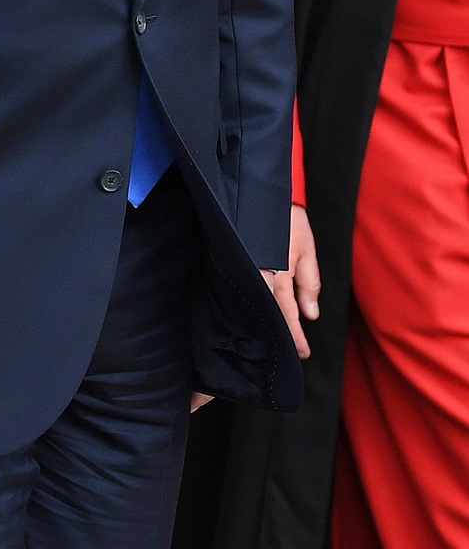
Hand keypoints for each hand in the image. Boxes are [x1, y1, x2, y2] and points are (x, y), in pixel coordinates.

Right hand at [262, 202, 319, 361]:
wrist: (262, 196)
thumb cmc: (288, 222)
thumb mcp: (306, 252)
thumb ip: (309, 284)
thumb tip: (311, 314)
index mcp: (279, 276)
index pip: (287, 315)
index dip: (295, 337)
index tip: (303, 352)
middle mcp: (259, 279)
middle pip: (270, 316)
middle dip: (282, 336)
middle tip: (292, 352)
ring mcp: (246, 274)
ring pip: (258, 308)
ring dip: (268, 325)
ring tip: (276, 340)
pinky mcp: (237, 268)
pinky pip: (247, 295)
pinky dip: (255, 308)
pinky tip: (258, 316)